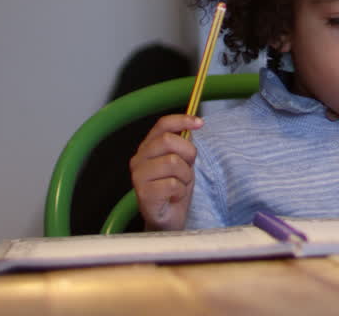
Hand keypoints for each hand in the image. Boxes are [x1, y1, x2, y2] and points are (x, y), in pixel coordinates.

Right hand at [130, 114, 200, 230]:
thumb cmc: (174, 189)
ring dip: (185, 176)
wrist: (168, 219)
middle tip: (186, 169)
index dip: (182, 120)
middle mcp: (139, 159)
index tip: (200, 123)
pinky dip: (180, 191)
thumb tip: (194, 124)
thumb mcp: (182, 162)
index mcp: (148, 148)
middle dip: (187, 154)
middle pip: (169, 141)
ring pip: (173, 162)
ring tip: (179, 186)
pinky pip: (172, 184)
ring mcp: (138, 177)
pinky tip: (174, 197)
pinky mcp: (143, 194)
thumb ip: (183, 144)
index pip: (162, 125)